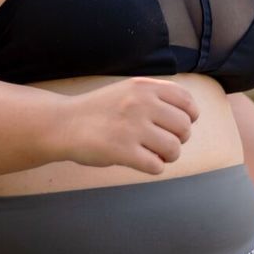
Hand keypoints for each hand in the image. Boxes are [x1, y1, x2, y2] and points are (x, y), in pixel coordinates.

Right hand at [54, 77, 199, 175]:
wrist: (63, 123)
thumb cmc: (98, 110)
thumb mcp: (127, 90)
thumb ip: (155, 97)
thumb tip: (188, 117)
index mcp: (144, 87)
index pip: (187, 102)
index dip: (189, 117)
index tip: (177, 125)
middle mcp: (141, 104)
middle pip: (184, 128)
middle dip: (178, 139)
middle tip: (162, 142)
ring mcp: (132, 127)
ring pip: (173, 149)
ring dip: (168, 156)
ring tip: (154, 154)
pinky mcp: (123, 151)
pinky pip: (156, 166)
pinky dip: (154, 167)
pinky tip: (142, 161)